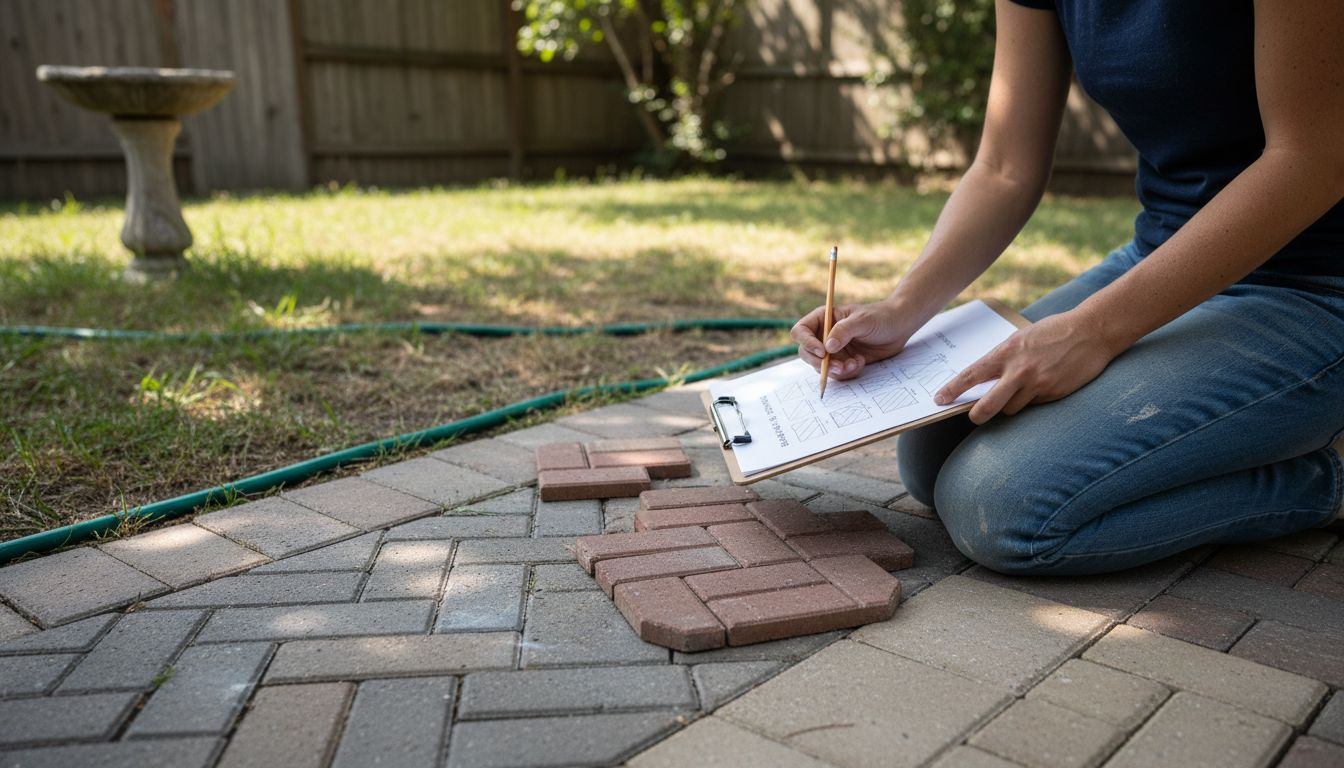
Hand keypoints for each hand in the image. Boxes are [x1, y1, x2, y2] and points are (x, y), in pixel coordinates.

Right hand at [792, 299, 918, 379]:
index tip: (823, 351)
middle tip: (839, 367)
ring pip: (821, 367)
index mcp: (823, 318)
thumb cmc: (880, 317)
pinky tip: (860, 363)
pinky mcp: (843, 362)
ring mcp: (833, 350)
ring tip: (855, 364)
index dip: (807, 342)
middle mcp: (824, 335)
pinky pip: (836, 374)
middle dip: (821, 363)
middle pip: (806, 353)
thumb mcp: (862, 321)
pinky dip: (847, 373)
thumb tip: (827, 347)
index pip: (801, 331)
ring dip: (836, 370)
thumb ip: (844, 331)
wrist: (899, 327)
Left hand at [934, 308, 1122, 424]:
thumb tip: (984, 378)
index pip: (971, 375)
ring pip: (1012, 409)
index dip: (952, 389)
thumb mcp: (1021, 339)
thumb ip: (1003, 358)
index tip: (938, 400)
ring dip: (1010, 405)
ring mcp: (1037, 384)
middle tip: (973, 416)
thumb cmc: (1053, 332)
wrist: (1092, 331)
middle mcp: (1018, 370)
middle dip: (977, 415)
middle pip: (988, 406)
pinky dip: (1034, 399)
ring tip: (1024, 387)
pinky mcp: (1054, 393)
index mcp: (1006, 353)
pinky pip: (1034, 405)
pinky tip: (1046, 383)